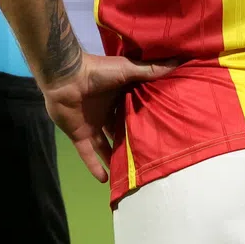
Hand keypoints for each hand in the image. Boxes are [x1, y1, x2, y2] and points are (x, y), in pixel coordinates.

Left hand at [42, 53, 175, 183]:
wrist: (66, 77)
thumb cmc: (97, 71)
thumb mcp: (127, 70)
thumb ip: (150, 70)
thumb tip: (178, 61)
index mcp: (117, 97)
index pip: (133, 113)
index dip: (145, 122)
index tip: (160, 134)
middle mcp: (105, 112)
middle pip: (120, 132)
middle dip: (130, 144)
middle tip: (149, 159)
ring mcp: (92, 125)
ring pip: (105, 146)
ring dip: (114, 159)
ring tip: (130, 175)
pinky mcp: (79, 135)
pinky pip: (88, 155)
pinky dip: (95, 167)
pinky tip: (106, 181)